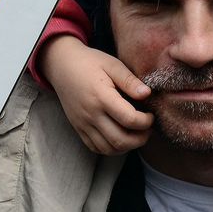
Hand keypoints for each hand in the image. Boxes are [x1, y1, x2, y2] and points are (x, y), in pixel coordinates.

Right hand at [41, 35, 153, 154]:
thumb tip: (147, 94)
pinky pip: (96, 147)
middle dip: (140, 139)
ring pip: (108, 149)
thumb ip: (129, 80)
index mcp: (102, 97)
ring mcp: (83, 123)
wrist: (62, 65)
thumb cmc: (90, 62)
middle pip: (120, 140)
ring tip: (135, 134)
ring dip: (127, 146)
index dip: (146, 122)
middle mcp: (91, 114)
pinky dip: (111, 148)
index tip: (150, 115)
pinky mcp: (78, 128)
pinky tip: (119, 137)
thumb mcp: (112, 64)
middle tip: (147, 129)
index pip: (129, 119)